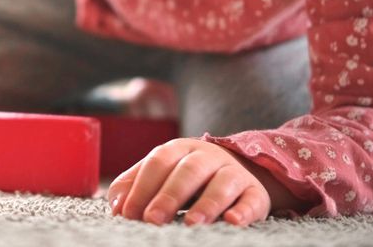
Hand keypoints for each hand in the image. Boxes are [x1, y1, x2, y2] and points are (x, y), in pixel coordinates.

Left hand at [107, 138, 271, 226]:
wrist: (234, 172)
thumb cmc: (186, 179)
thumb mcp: (160, 175)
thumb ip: (134, 186)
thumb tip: (117, 208)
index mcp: (180, 149)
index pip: (159, 162)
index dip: (142, 187)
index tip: (129, 214)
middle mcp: (208, 156)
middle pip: (189, 171)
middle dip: (169, 195)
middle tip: (153, 219)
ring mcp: (233, 173)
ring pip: (222, 184)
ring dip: (207, 204)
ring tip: (192, 224)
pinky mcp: (255, 193)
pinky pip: (252, 200)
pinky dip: (244, 211)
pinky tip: (232, 222)